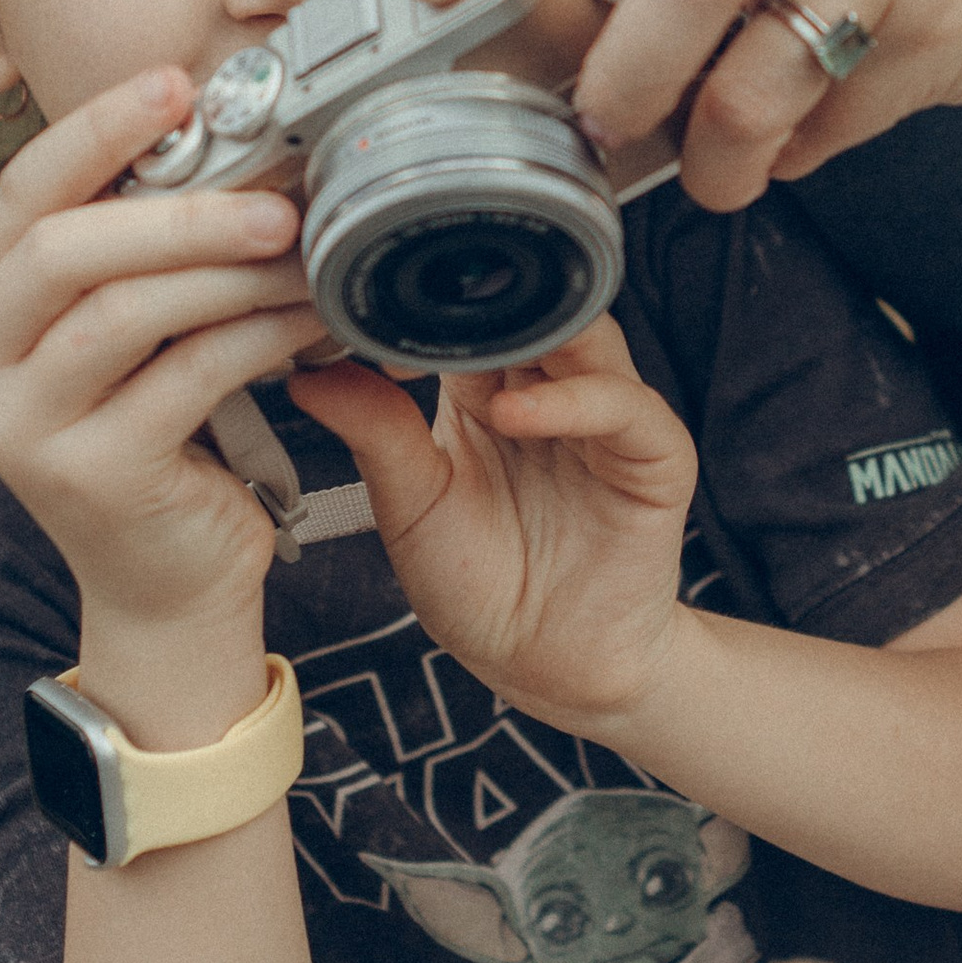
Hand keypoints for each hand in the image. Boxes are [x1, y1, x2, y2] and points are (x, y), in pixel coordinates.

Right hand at [0, 67, 324, 639]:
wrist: (171, 586)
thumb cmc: (167, 438)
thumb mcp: (135, 332)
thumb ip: (142, 252)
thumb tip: (225, 136)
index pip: (22, 194)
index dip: (97, 129)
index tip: (176, 85)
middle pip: (63, 248)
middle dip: (176, 208)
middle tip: (274, 196)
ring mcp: (23, 427)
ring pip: (123, 312)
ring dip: (226, 271)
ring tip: (302, 252)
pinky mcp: (90, 476)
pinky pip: (183, 378)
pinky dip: (254, 337)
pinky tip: (305, 320)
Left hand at [290, 316, 694, 730]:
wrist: (542, 666)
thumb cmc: (479, 585)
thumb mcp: (409, 505)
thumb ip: (374, 432)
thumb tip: (306, 372)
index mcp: (489, 389)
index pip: (475, 310)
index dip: (433, 300)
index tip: (378, 316)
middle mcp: (554, 390)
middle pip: (539, 306)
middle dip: (491, 296)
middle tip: (428, 302)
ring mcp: (608, 419)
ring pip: (589, 337)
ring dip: (535, 335)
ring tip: (474, 354)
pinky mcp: (655, 456)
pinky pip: (628, 406)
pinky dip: (575, 400)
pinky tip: (516, 416)